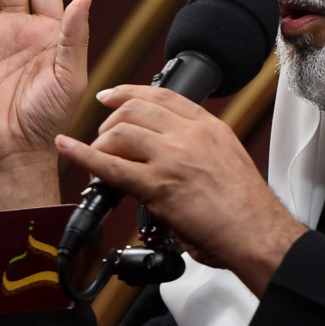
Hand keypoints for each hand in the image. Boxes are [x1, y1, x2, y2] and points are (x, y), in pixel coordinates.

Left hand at [55, 86, 305, 294]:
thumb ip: (199, 148)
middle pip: (135, 109)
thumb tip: (169, 153)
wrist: (256, 233)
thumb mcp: (227, 159)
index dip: (129, 92)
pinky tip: (68, 149)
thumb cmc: (246, 208)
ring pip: (121, 132)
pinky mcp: (158, 186)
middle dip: (111, 119)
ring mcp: (172, 158)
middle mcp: (190, 135)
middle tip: (102, 134)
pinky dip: (83, 155)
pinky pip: (111, 166)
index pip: (162, 96)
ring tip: (95, 154)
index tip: (112, 95)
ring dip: (100, 141)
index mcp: (208, 127)